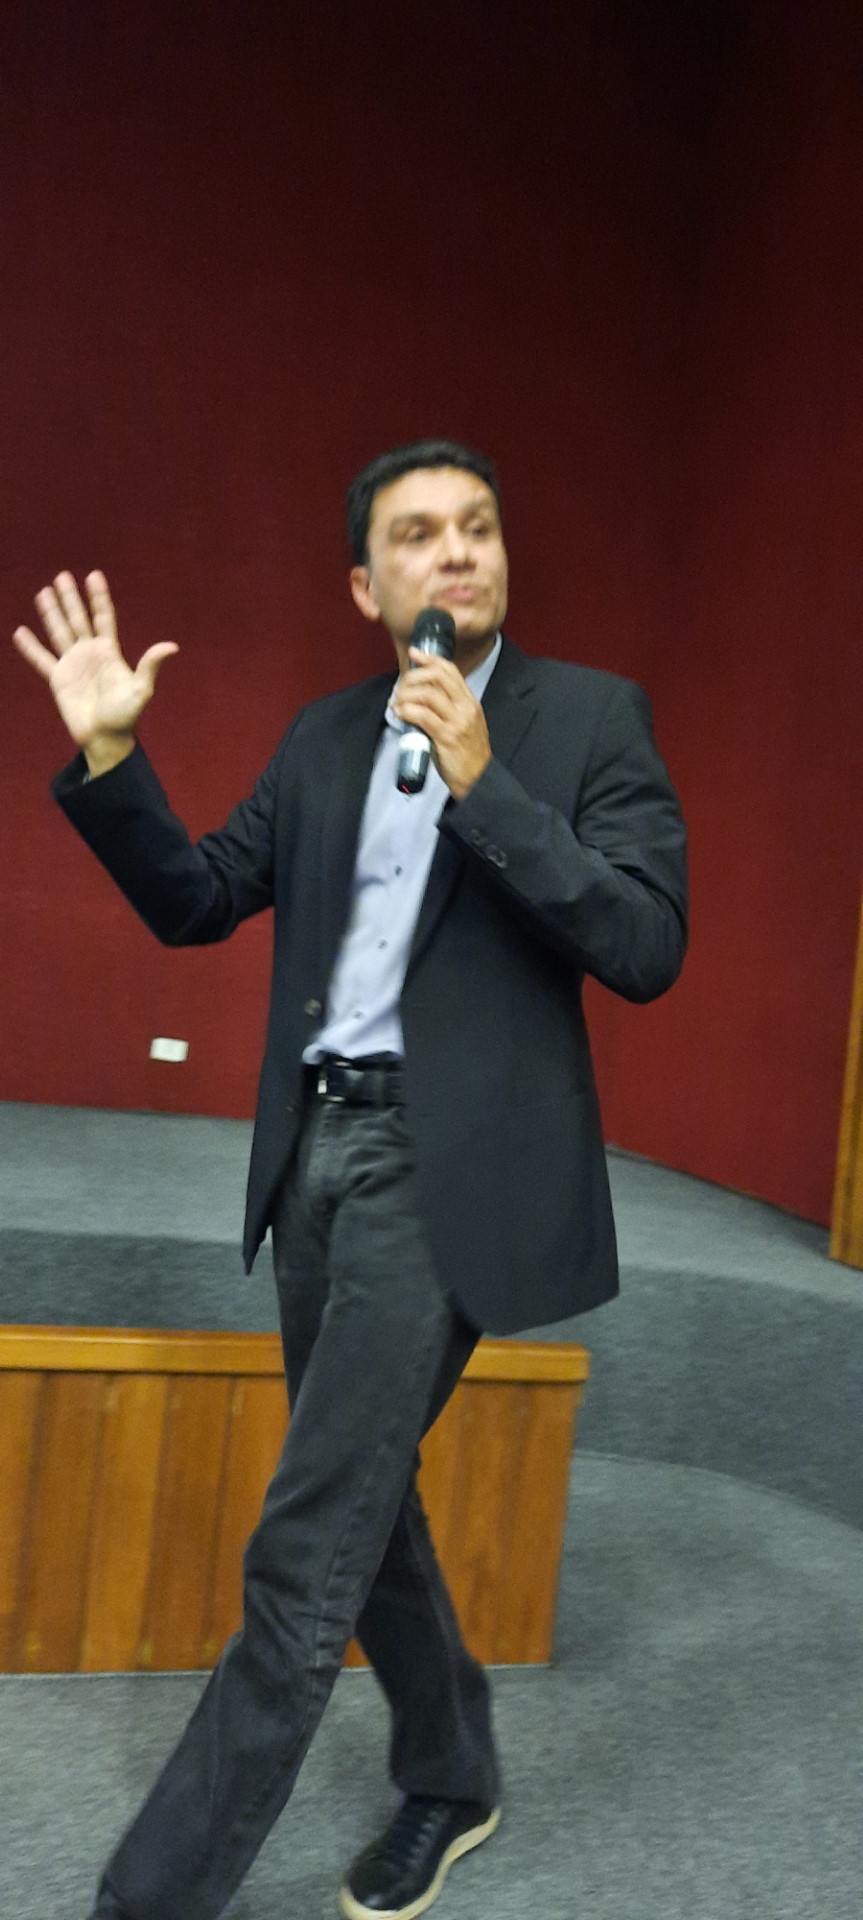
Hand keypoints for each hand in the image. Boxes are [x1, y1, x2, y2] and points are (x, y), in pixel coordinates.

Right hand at [13, 571, 177, 772]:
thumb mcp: (141, 689)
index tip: (94, 575)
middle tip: (62, 576)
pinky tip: (20, 632)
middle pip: (78, 619)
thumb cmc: (126, 716)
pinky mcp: (58, 680)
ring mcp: (72, 665)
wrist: (105, 738)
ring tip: (43, 593)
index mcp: (109, 652)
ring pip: (59, 633)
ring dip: (51, 614)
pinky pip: (41, 660)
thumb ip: (150, 666)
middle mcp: (89, 654)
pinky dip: (30, 647)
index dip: (99, 597)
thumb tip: (172, 647)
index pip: (103, 617)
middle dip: (70, 598)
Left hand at [393, 647, 491, 800]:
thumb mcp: (462, 723)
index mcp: (470, 702)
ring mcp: (457, 722)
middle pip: (438, 677)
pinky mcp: (447, 737)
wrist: (478, 779)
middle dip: (413, 676)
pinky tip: (400, 713)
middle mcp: (466, 708)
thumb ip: (447, 708)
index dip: (430, 658)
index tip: (414, 653)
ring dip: (406, 695)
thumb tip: (420, 694)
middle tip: (400, 686)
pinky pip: (423, 716)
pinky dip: (407, 711)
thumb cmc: (465, 754)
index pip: (450, 670)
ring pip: (428, 694)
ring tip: (397, 703)